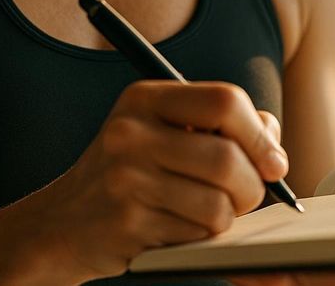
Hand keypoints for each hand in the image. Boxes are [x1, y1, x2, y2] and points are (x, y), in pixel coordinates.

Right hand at [8, 81, 287, 282]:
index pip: (225, 101)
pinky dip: (202, 236)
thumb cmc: (127, 173)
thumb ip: (218, 126)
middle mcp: (131, 132)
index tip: (272, 161)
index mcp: (144, 98)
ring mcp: (126, 178)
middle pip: (228, 158)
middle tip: (245, 195)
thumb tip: (272, 142)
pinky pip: (197, 234)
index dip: (260, 135)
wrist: (61, 223)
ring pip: (219, 203)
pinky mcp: (128, 222)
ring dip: (227, 216)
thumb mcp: (161, 131)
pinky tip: (178, 226)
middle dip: (251, 185)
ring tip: (204, 211)